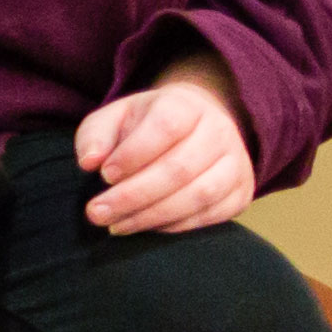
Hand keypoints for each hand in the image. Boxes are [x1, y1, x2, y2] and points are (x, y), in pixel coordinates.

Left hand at [80, 54, 255, 236]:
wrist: (194, 127)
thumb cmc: (144, 125)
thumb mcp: (113, 119)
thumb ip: (95, 136)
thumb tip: (89, 162)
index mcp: (185, 105)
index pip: (165, 127)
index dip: (133, 154)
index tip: (103, 175)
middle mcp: (218, 132)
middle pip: (179, 168)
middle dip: (133, 196)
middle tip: (97, 213)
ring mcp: (236, 163)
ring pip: (198, 195)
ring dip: (152, 216)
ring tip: (116, 226)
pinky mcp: (242, 192)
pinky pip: (211, 214)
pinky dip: (175, 225)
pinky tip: (145, 225)